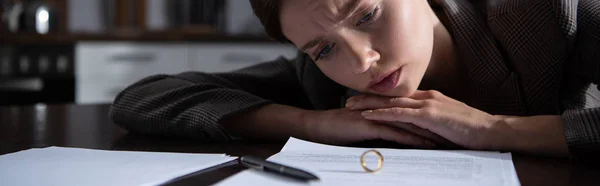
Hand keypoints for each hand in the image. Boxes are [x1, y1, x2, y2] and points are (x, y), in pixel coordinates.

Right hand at [303, 108, 437, 147]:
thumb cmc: (338, 127)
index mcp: (383, 107)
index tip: (445, 126)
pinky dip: (411, 139)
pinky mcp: (371, 125)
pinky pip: (396, 133)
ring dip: (428, 133)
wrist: (318, 126)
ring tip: (446, 141)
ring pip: (409, 124)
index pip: (411, 112)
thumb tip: (394, 134)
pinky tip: (424, 145)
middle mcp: (383, 108)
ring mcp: (378, 115)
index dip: (428, 119)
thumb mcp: (364, 126)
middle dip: (434, 124)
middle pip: (415, 116)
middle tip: (453, 132)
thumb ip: (380, 126)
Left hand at [346, 90, 502, 149]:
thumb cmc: (471, 131)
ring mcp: (428, 105)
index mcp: (430, 98)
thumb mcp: (446, 123)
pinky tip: (369, 115)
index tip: (362, 97)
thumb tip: (416, 128)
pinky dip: (383, 114)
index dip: (380, 96)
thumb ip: (430, 123)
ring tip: (351, 105)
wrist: (490, 131)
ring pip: (392, 102)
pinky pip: (401, 114)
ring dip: (369, 104)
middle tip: (348, 98)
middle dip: (368, 97)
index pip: (399, 96)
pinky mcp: (430, 115)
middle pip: (391, 96)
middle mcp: (427, 97)